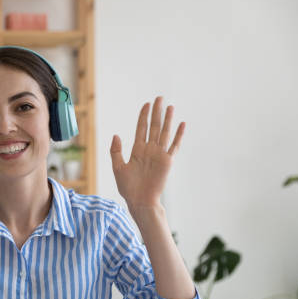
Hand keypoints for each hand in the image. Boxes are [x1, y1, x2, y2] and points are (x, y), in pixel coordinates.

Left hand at [110, 96, 184, 210]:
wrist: (139, 200)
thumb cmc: (128, 187)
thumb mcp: (117, 168)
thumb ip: (116, 151)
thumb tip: (116, 135)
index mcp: (137, 150)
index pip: (141, 128)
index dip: (143, 116)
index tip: (146, 104)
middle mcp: (149, 150)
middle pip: (153, 126)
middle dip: (156, 112)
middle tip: (159, 98)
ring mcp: (159, 154)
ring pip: (164, 133)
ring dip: (167, 120)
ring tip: (170, 106)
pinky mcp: (167, 161)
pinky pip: (174, 146)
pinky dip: (178, 135)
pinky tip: (181, 124)